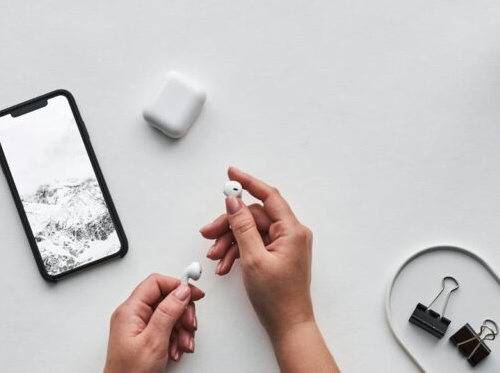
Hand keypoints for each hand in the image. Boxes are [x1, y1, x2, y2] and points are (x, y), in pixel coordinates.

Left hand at [104, 273, 203, 372]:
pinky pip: (167, 330)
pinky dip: (176, 340)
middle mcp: (134, 316)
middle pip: (165, 300)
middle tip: (189, 325)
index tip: (194, 293)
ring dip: (181, 330)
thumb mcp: (153, 341)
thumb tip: (181, 291)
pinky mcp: (146, 339)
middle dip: (182, 313)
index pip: (155, 283)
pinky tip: (176, 350)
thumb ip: (168, 313)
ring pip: (169, 316)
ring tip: (182, 344)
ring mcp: (140, 328)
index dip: (176, 285)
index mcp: (130, 311)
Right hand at [200, 166, 313, 335]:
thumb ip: (242, 227)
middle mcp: (290, 233)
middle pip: (253, 216)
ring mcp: (284, 244)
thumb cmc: (277, 297)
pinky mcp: (276, 255)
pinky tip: (224, 266)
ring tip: (215, 258)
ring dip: (229, 242)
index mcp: (291, 230)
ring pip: (250, 231)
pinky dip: (237, 252)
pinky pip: (253, 244)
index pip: (269, 196)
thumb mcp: (254, 259)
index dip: (248, 183)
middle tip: (208, 234)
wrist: (288, 326)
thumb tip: (234, 202)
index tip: (230, 174)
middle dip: (228, 225)